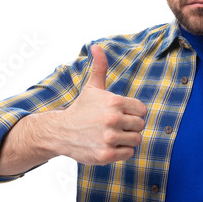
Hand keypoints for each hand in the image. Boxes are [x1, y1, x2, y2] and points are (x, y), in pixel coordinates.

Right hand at [61, 43, 147, 164]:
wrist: (60, 132)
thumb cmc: (81, 109)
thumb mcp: (92, 87)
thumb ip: (99, 67)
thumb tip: (96, 46)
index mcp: (114, 101)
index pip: (142, 110)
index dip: (133, 113)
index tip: (121, 114)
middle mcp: (112, 119)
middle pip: (140, 125)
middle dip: (130, 126)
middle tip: (115, 126)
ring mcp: (109, 138)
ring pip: (136, 140)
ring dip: (127, 139)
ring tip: (112, 135)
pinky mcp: (105, 155)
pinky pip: (129, 153)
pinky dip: (122, 151)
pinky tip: (109, 145)